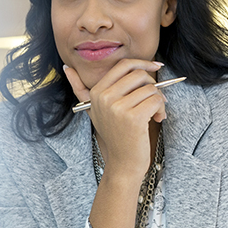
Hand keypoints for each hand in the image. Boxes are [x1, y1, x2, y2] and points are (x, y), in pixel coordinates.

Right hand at [62, 59, 165, 179]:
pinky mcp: (133, 118)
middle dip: (153, 85)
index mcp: (96, 92)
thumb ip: (79, 88)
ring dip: (159, 100)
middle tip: (155, 99)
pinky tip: (157, 119)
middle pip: (139, 74)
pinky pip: (156, 100)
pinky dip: (161, 108)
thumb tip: (66, 66)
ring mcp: (118, 108)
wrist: (122, 163)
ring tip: (155, 112)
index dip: (143, 64)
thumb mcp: (94, 110)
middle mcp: (104, 97)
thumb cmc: (113, 134)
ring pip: (151, 88)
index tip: (155, 67)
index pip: (124, 65)